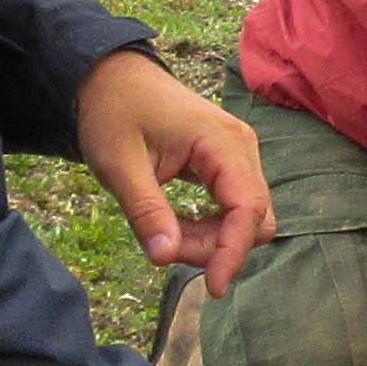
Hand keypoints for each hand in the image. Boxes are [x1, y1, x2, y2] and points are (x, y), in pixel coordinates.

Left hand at [78, 52, 275, 298]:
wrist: (111, 77)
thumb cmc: (114, 112)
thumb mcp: (119, 165)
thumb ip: (146, 211)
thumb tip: (165, 258)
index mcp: (221, 142)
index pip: (247, 209)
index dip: (232, 253)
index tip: (211, 288)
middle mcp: (242, 146)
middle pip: (255, 217)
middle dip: (217, 246)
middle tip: (165, 246)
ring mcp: (239, 153)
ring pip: (248, 215)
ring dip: (213, 238)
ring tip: (166, 233)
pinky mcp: (229, 162)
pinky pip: (235, 205)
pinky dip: (211, 225)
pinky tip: (178, 224)